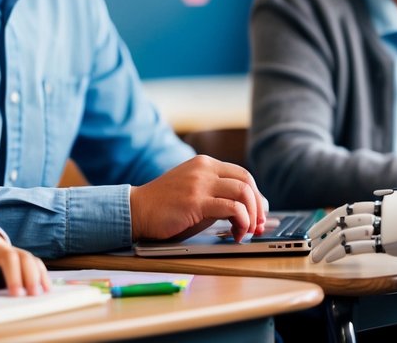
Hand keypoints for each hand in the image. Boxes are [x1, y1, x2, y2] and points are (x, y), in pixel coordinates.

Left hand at [0, 224, 48, 296]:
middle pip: (9, 256)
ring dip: (32, 275)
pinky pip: (35, 261)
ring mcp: (12, 249)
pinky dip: (42, 274)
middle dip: (14, 275)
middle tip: (17, 295)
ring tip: (35, 294)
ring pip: (26, 257)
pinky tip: (46, 289)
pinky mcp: (22, 255)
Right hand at [130, 155, 268, 242]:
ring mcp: (200, 183)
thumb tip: (249, 208)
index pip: (243, 174)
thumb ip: (218, 195)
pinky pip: (232, 208)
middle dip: (258, 206)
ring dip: (251, 215)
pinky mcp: (195, 201)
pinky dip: (241, 221)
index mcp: (205, 164)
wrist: (137, 211)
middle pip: (247, 182)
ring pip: (243, 192)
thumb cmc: (166, 207)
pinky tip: (236, 233)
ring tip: (246, 231)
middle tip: (258, 225)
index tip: (259, 214)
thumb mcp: (195, 194)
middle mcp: (205, 169)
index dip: (256, 195)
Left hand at [307, 190, 396, 262]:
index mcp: (381, 203)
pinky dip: (339, 253)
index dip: (330, 218)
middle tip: (310, 242)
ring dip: (326, 246)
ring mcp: (381, 226)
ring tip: (315, 256)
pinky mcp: (385, 241)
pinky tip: (331, 259)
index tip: (319, 227)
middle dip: (321, 231)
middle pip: (341, 220)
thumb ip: (391, 205)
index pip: (348, 209)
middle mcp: (378, 212)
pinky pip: (356, 247)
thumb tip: (381, 202)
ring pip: (344, 234)